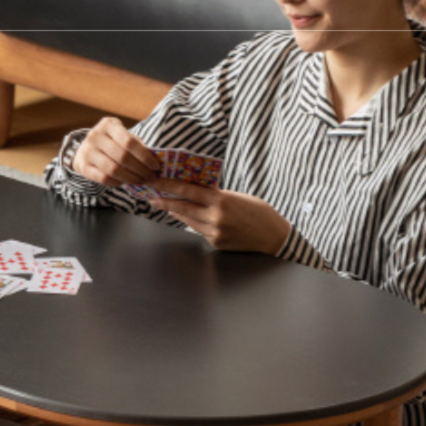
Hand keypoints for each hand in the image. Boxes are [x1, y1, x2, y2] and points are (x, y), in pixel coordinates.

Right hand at [72, 118, 161, 185]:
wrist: (85, 149)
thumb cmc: (111, 141)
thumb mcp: (122, 135)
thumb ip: (137, 144)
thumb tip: (154, 159)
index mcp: (108, 125)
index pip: (129, 142)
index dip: (144, 156)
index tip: (155, 166)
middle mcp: (95, 136)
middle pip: (122, 157)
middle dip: (141, 170)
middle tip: (151, 177)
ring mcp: (87, 152)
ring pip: (113, 170)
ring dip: (131, 178)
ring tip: (142, 181)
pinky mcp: (83, 167)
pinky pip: (104, 178)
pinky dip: (118, 182)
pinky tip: (126, 182)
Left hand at [146, 182, 290, 253]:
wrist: (273, 236)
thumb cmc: (258, 212)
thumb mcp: (237, 196)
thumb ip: (215, 194)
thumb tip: (194, 188)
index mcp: (221, 201)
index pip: (188, 191)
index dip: (169, 185)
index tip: (156, 181)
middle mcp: (215, 218)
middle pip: (182, 207)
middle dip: (165, 200)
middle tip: (152, 195)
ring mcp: (215, 232)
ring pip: (188, 220)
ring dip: (176, 211)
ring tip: (165, 204)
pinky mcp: (216, 243)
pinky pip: (199, 230)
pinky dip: (192, 222)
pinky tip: (187, 216)